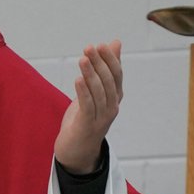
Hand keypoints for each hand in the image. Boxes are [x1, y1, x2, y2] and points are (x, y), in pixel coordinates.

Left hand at [54, 41, 122, 174]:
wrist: (77, 151)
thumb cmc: (85, 118)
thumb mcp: (95, 91)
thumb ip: (105, 68)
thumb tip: (115, 42)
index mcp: (115, 98)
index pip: (117, 75)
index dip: (110, 60)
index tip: (100, 45)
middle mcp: (111, 107)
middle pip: (109, 82)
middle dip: (99, 63)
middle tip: (89, 48)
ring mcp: (101, 118)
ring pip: (99, 93)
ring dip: (90, 74)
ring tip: (82, 59)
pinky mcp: (87, 126)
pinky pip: (87, 106)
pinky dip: (84, 92)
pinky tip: (78, 80)